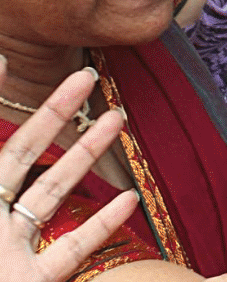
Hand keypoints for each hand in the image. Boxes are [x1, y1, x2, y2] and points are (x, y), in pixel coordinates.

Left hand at [0, 59, 135, 281]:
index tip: (2, 57)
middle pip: (23, 154)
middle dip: (54, 113)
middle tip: (85, 76)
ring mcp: (8, 254)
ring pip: (53, 195)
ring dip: (87, 157)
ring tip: (117, 120)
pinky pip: (71, 252)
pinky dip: (102, 227)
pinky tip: (128, 203)